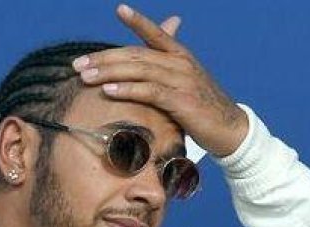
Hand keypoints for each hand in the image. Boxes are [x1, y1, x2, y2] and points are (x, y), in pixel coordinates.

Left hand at [73, 4, 248, 156]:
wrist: (231, 130)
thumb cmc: (204, 108)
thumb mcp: (187, 81)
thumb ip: (169, 67)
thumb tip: (156, 59)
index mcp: (181, 56)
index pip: (156, 34)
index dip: (138, 21)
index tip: (119, 9)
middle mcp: (181, 63)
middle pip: (136, 54)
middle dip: (104, 58)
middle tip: (78, 64)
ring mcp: (182, 81)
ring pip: (139, 70)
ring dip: (108, 73)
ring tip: (85, 76)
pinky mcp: (182, 101)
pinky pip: (150, 91)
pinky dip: (127, 90)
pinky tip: (109, 91)